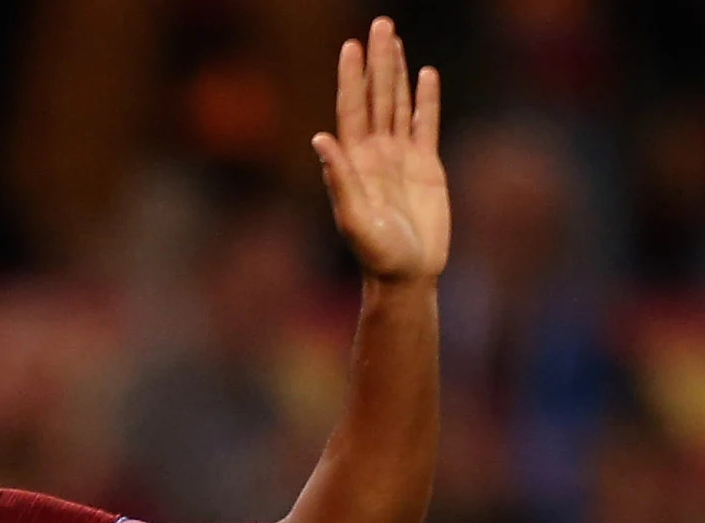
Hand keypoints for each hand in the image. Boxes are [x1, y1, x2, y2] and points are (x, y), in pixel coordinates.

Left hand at [314, 17, 447, 283]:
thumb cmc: (376, 253)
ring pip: (398, 102)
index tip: (350, 46)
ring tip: (395, 38)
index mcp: (354, 161)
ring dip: (397, 71)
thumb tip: (320, 139)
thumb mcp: (354, 218)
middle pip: (376, 96)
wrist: (407, 273)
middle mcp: (375, 152)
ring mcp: (401, 156)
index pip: (352, 109)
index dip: (351, 77)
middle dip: (377, 61)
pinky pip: (425, 123)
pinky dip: (426, 99)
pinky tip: (426, 74)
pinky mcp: (427, 165)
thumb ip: (338, 179)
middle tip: (379, 23)